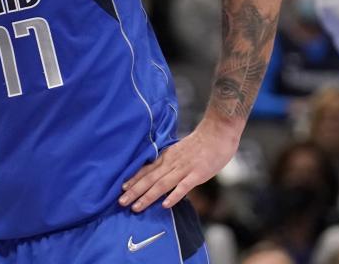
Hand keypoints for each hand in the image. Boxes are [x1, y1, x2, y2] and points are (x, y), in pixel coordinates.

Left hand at [118, 122, 238, 211]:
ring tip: (136, 207)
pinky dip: (173, 195)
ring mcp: (184, 169)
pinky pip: (184, 186)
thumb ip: (170, 161)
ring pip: (162, 184)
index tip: (121, 189)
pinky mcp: (197, 174)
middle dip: (135, 191)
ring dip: (148, 196)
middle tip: (121, 202)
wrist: (218, 132)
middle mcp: (172, 163)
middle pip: (150, 178)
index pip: (147, 169)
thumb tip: (160, 171)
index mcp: (167, 157)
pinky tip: (165, 205)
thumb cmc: (201, 142)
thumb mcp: (180, 150)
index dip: (134, 179)